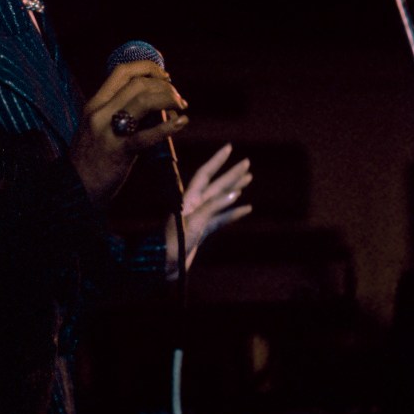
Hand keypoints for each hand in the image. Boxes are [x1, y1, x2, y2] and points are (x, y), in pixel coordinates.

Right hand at [69, 60, 188, 204]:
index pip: (122, 71)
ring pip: (143, 101)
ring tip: (181, 107)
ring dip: (168, 99)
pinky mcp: (119, 152)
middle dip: (164, 86)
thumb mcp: (98, 128)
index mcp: (95, 104)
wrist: (74, 189)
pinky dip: (168, 126)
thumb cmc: (91, 160)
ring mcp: (108, 132)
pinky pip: (147, 135)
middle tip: (178, 98)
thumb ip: (118, 112)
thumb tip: (153, 101)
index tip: (165, 76)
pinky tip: (181, 122)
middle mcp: (100, 113)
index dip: (148, 68)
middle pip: (137, 84)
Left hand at [166, 143, 251, 280]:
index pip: (205, 174)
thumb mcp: (193, 223)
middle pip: (216, 185)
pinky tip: (247, 209)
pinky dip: (234, 213)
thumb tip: (234, 194)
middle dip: (231, 173)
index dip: (217, 160)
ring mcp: (199, 217)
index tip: (229, 148)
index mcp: (189, 199)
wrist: (164, 265)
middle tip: (247, 162)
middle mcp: (195, 205)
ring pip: (221, 200)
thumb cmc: (174, 243)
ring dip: (234, 189)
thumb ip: (212, 207)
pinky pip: (222, 219)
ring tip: (249, 179)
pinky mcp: (203, 231)